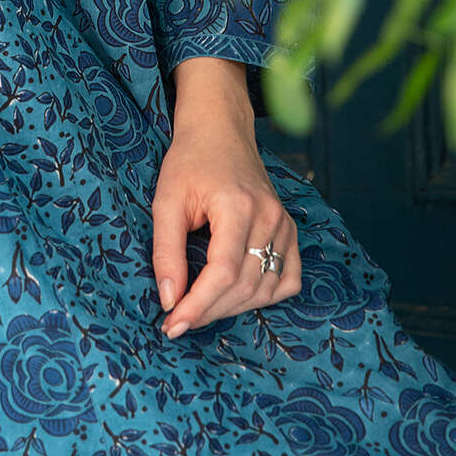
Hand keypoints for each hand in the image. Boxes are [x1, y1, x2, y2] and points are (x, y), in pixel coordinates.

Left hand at [151, 59, 300, 336]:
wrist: (220, 130)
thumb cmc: (189, 161)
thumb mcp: (165, 200)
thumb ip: (166, 251)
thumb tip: (169, 300)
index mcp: (238, 207)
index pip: (223, 273)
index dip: (197, 305)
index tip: (172, 325)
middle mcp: (270, 218)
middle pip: (244, 286)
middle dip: (209, 311)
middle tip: (177, 321)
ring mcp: (285, 224)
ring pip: (266, 289)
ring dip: (232, 308)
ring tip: (199, 309)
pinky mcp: (290, 230)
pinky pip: (287, 279)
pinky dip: (264, 296)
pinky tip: (236, 295)